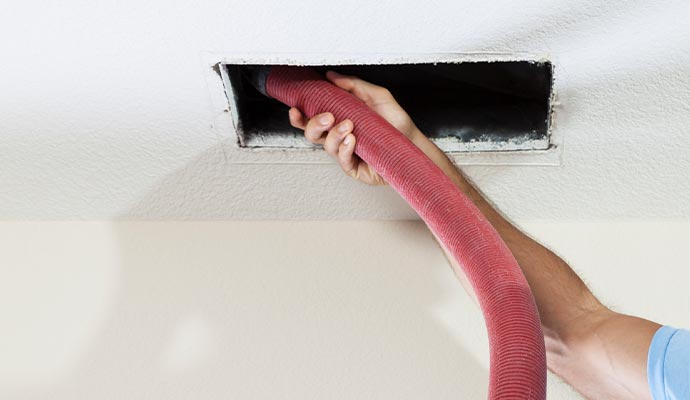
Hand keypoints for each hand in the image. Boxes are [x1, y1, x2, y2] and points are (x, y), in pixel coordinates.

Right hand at [288, 70, 420, 185]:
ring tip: (349, 126)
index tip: (296, 108)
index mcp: (341, 119)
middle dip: (314, 124)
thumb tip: (332, 76)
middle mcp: (340, 137)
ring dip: (334, 134)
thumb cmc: (397, 123)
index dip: (301, 116)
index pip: (313, 119)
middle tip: (328, 116)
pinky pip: (342, 159)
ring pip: (326, 146)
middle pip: (313, 133)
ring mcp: (346, 153)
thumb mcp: (377, 96)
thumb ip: (354, 85)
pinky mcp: (354, 167)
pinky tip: (352, 140)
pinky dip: (345, 148)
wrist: (413, 144)